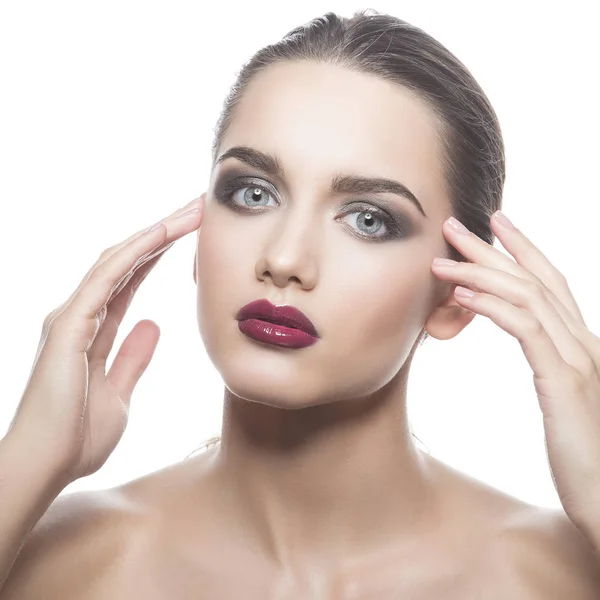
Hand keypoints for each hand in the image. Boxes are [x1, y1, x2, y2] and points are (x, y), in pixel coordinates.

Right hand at [6, 194, 204, 484]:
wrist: (46, 467)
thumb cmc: (76, 438)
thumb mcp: (120, 393)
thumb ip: (133, 358)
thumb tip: (153, 325)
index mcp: (95, 329)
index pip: (132, 279)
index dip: (160, 253)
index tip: (192, 233)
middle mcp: (81, 314)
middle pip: (127, 261)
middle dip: (163, 233)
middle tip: (196, 208)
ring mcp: (72, 316)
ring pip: (118, 260)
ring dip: (155, 233)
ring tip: (189, 211)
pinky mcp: (68, 325)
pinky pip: (105, 279)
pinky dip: (133, 253)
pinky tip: (159, 234)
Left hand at [431, 212, 599, 533]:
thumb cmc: (583, 455)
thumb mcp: (563, 399)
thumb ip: (551, 365)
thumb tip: (533, 345)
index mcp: (581, 345)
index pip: (551, 283)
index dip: (524, 248)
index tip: (494, 223)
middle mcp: (584, 344)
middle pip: (535, 280)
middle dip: (493, 248)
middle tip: (454, 225)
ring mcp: (579, 361)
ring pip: (527, 297)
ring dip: (481, 272)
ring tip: (442, 258)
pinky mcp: (564, 384)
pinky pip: (526, 331)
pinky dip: (492, 306)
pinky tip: (461, 295)